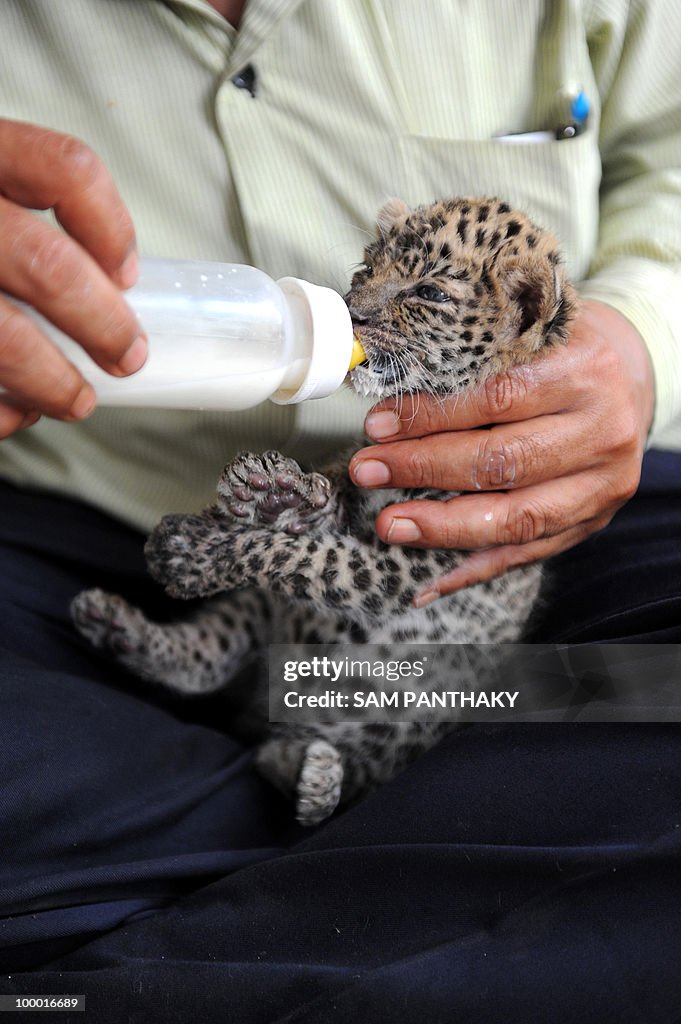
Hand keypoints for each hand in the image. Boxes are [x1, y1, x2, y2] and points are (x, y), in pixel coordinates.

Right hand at [0, 119, 146, 437]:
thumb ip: (13, 205)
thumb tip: (101, 283)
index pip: (65, 169)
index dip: (111, 226)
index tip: (127, 274)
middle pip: (46, 265)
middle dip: (101, 324)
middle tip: (124, 356)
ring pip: (2, 335)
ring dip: (51, 381)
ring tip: (74, 400)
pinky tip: (10, 415)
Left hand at [349, 301, 653, 604]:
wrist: (631, 380)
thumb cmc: (565, 351)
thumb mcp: (534, 332)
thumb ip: (477, 354)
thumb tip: (390, 379)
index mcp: (585, 371)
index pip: (498, 398)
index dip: (433, 416)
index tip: (379, 424)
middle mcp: (601, 432)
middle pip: (503, 462)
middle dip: (424, 469)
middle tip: (367, 470)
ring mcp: (601, 486)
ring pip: (516, 517)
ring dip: (443, 527)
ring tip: (389, 524)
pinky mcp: (590, 521)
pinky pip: (527, 554)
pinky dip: (474, 569)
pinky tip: (430, 580)